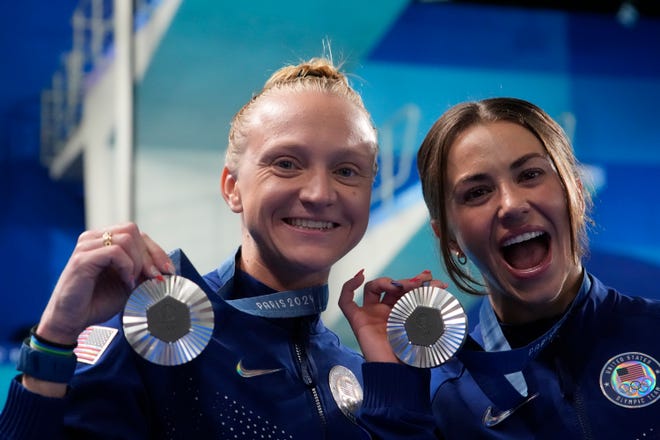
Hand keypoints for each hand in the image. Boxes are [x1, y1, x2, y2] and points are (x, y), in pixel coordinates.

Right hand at [36, 222, 174, 344]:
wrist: (71, 320)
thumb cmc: (97, 302)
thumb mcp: (130, 284)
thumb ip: (144, 271)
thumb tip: (165, 267)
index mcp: (105, 240)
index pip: (137, 234)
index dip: (156, 251)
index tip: (168, 270)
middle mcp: (94, 238)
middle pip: (134, 231)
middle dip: (150, 255)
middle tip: (153, 278)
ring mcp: (86, 246)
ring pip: (127, 238)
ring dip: (138, 262)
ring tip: (133, 282)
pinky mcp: (82, 258)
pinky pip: (115, 251)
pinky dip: (127, 267)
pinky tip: (126, 283)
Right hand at [338, 269, 445, 362]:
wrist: (399, 371)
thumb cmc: (412, 353)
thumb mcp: (426, 325)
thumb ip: (430, 306)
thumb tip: (440, 286)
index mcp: (400, 315)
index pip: (405, 291)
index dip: (416, 282)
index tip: (430, 278)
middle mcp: (385, 313)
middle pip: (390, 288)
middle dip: (405, 282)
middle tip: (419, 282)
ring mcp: (370, 315)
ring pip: (372, 288)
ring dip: (385, 281)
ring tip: (399, 285)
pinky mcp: (357, 320)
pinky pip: (345, 301)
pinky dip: (349, 287)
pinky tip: (359, 278)